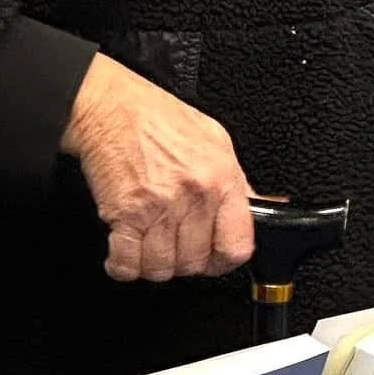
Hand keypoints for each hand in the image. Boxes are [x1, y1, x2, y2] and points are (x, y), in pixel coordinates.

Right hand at [62, 54, 256, 282]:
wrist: (111, 106)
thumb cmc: (159, 118)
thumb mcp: (216, 141)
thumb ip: (238, 183)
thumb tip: (262, 208)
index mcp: (222, 178)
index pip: (237, 245)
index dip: (224, 259)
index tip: (214, 258)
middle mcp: (194, 195)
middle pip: (194, 262)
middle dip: (183, 261)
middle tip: (173, 244)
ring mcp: (159, 207)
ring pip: (161, 268)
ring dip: (152, 264)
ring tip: (149, 243)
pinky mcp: (125, 214)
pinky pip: (126, 263)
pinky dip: (122, 265)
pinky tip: (124, 250)